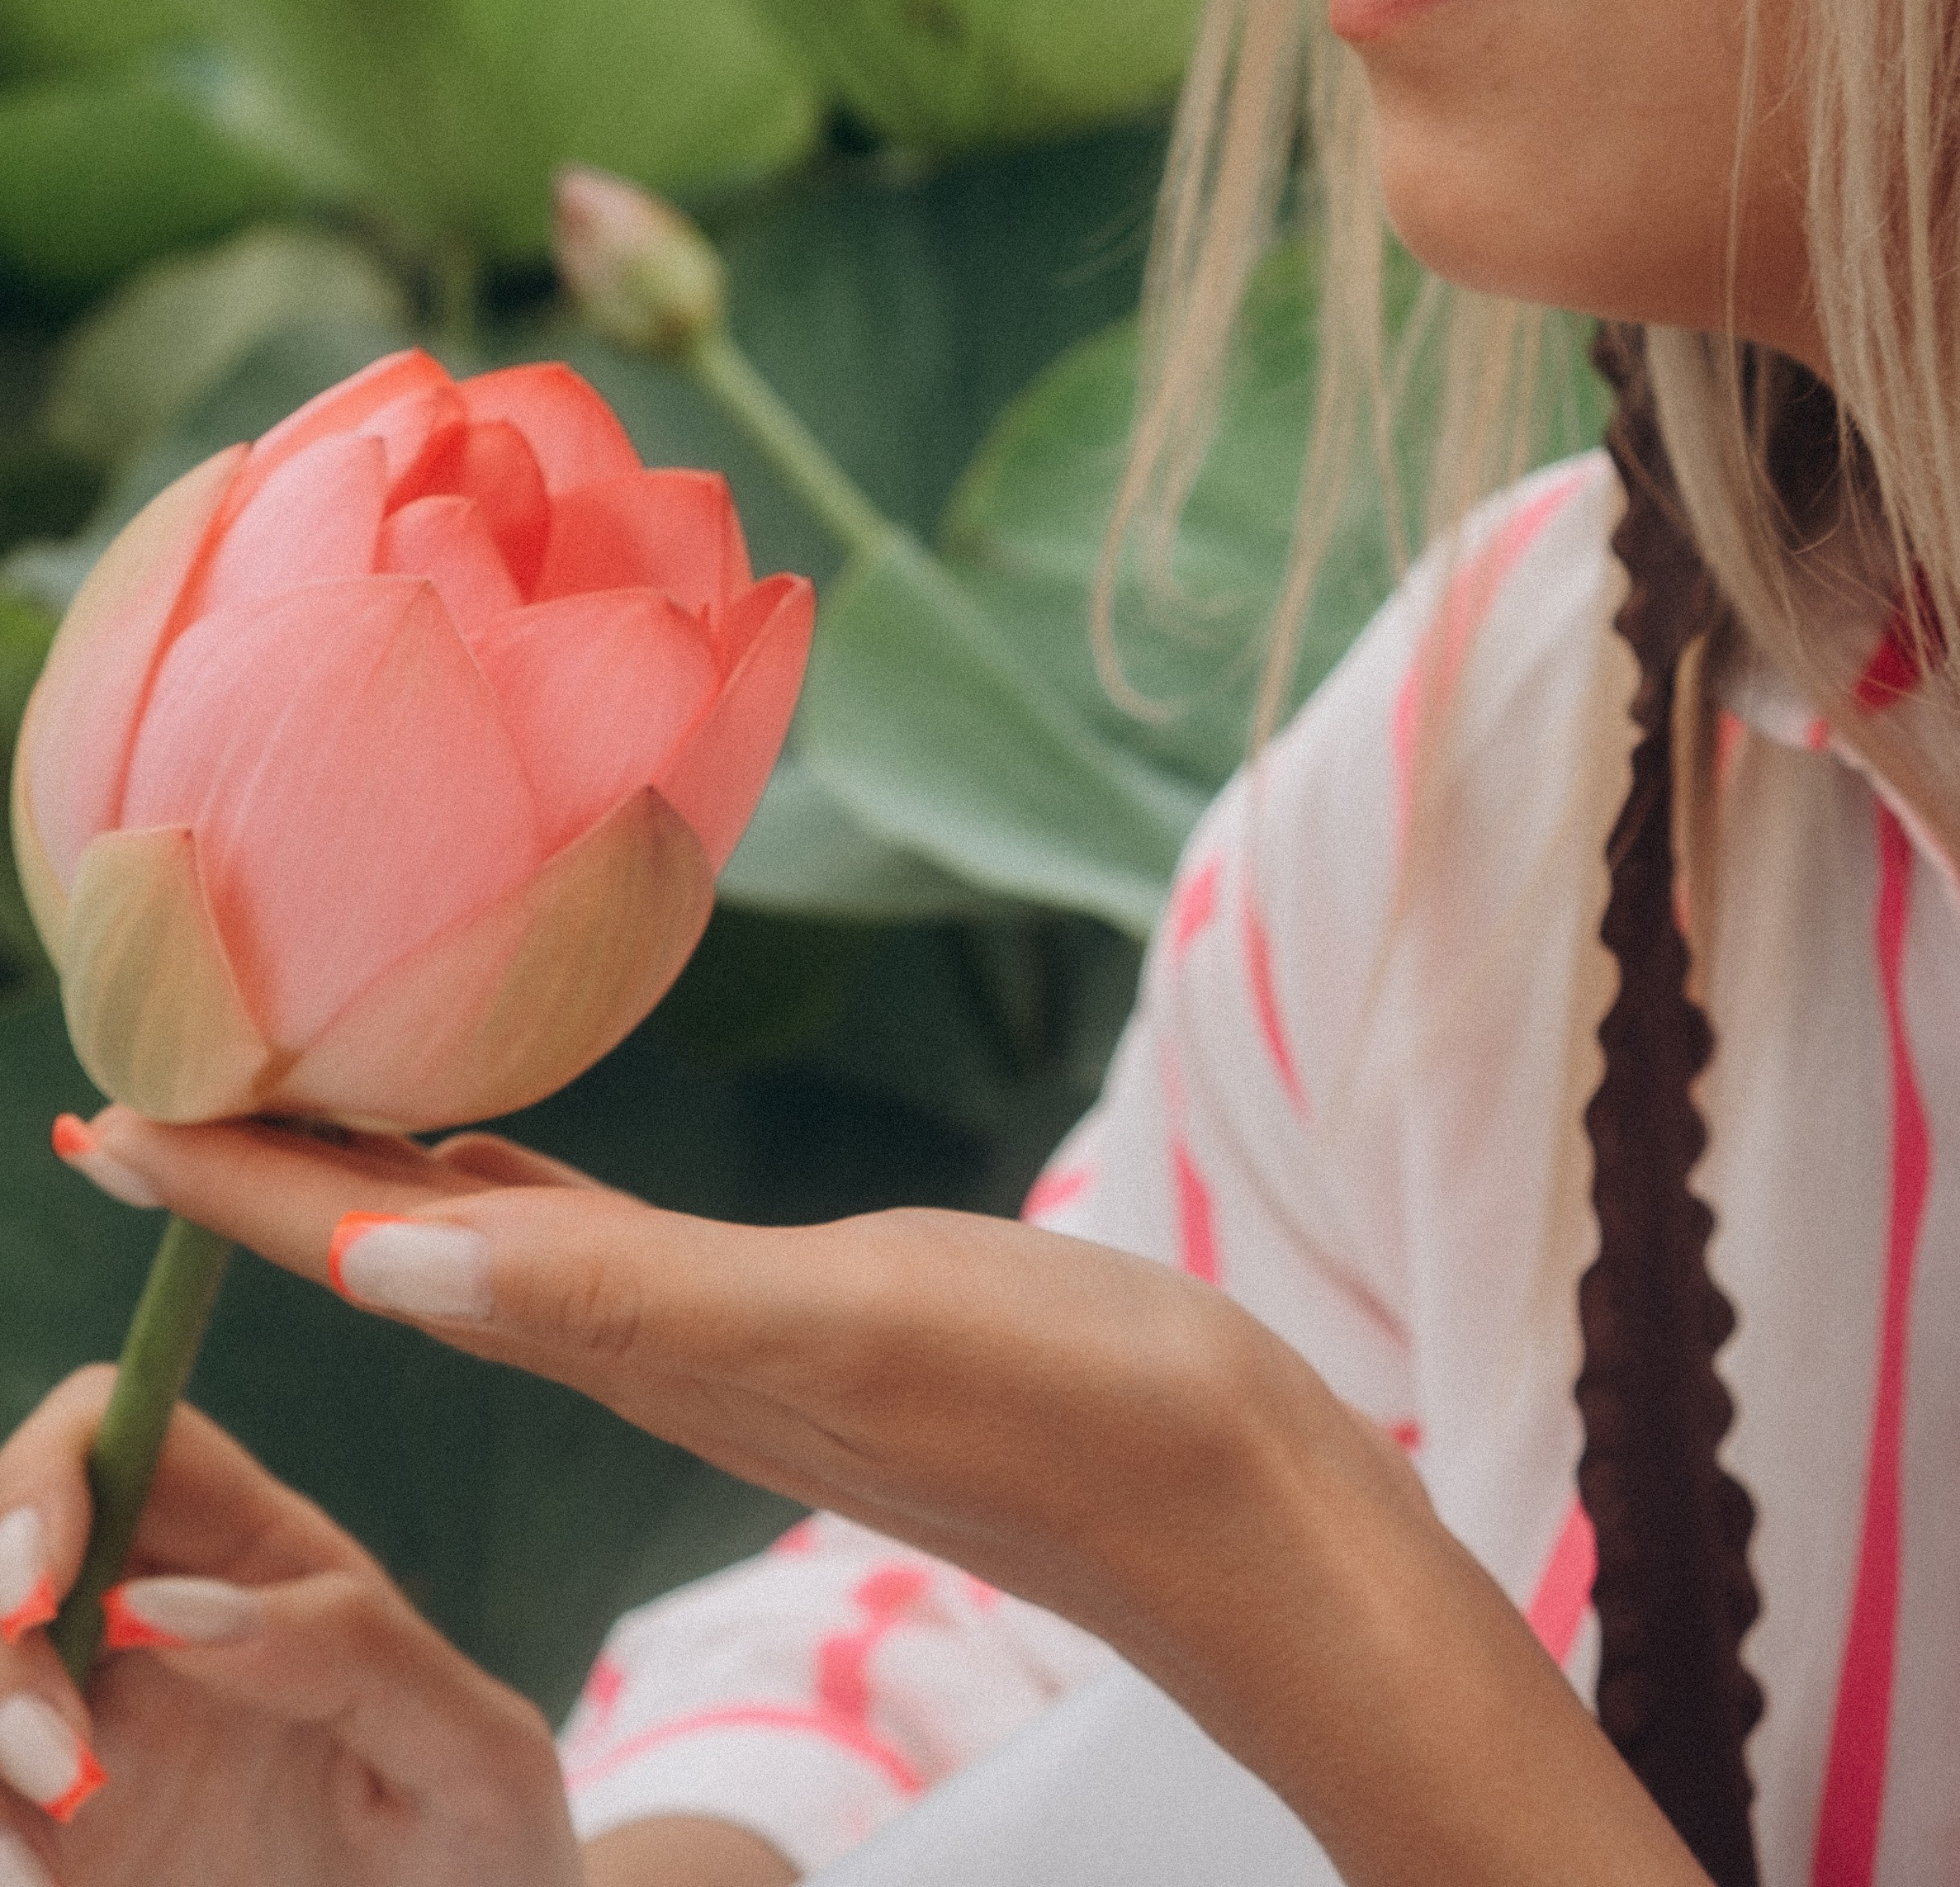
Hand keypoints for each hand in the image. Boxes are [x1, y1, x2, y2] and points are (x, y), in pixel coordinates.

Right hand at [0, 1364, 577, 1886]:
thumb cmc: (494, 1869)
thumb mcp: (478, 1763)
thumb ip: (358, 1655)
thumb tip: (177, 1604)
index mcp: (265, 1562)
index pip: (120, 1439)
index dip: (54, 1480)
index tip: (41, 1585)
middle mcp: (155, 1636)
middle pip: (11, 1557)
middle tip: (55, 1765)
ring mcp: (95, 1748)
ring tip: (33, 1882)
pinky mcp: (63, 1854)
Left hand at [64, 1109, 1709, 1886]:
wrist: (1220, 1499)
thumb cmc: (1058, 1409)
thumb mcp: (832, 1333)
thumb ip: (621, 1296)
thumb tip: (388, 1253)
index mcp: (625, 1347)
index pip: (372, 1259)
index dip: (227, 1196)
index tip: (98, 1122)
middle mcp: (639, 1348)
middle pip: (397, 1250)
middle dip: (264, 1178)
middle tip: (151, 1088)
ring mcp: (714, 1337)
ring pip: (484, 1243)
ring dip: (371, 1179)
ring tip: (287, 1097)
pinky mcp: (792, 1315)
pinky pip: (597, 1242)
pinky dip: (515, 1187)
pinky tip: (493, 1154)